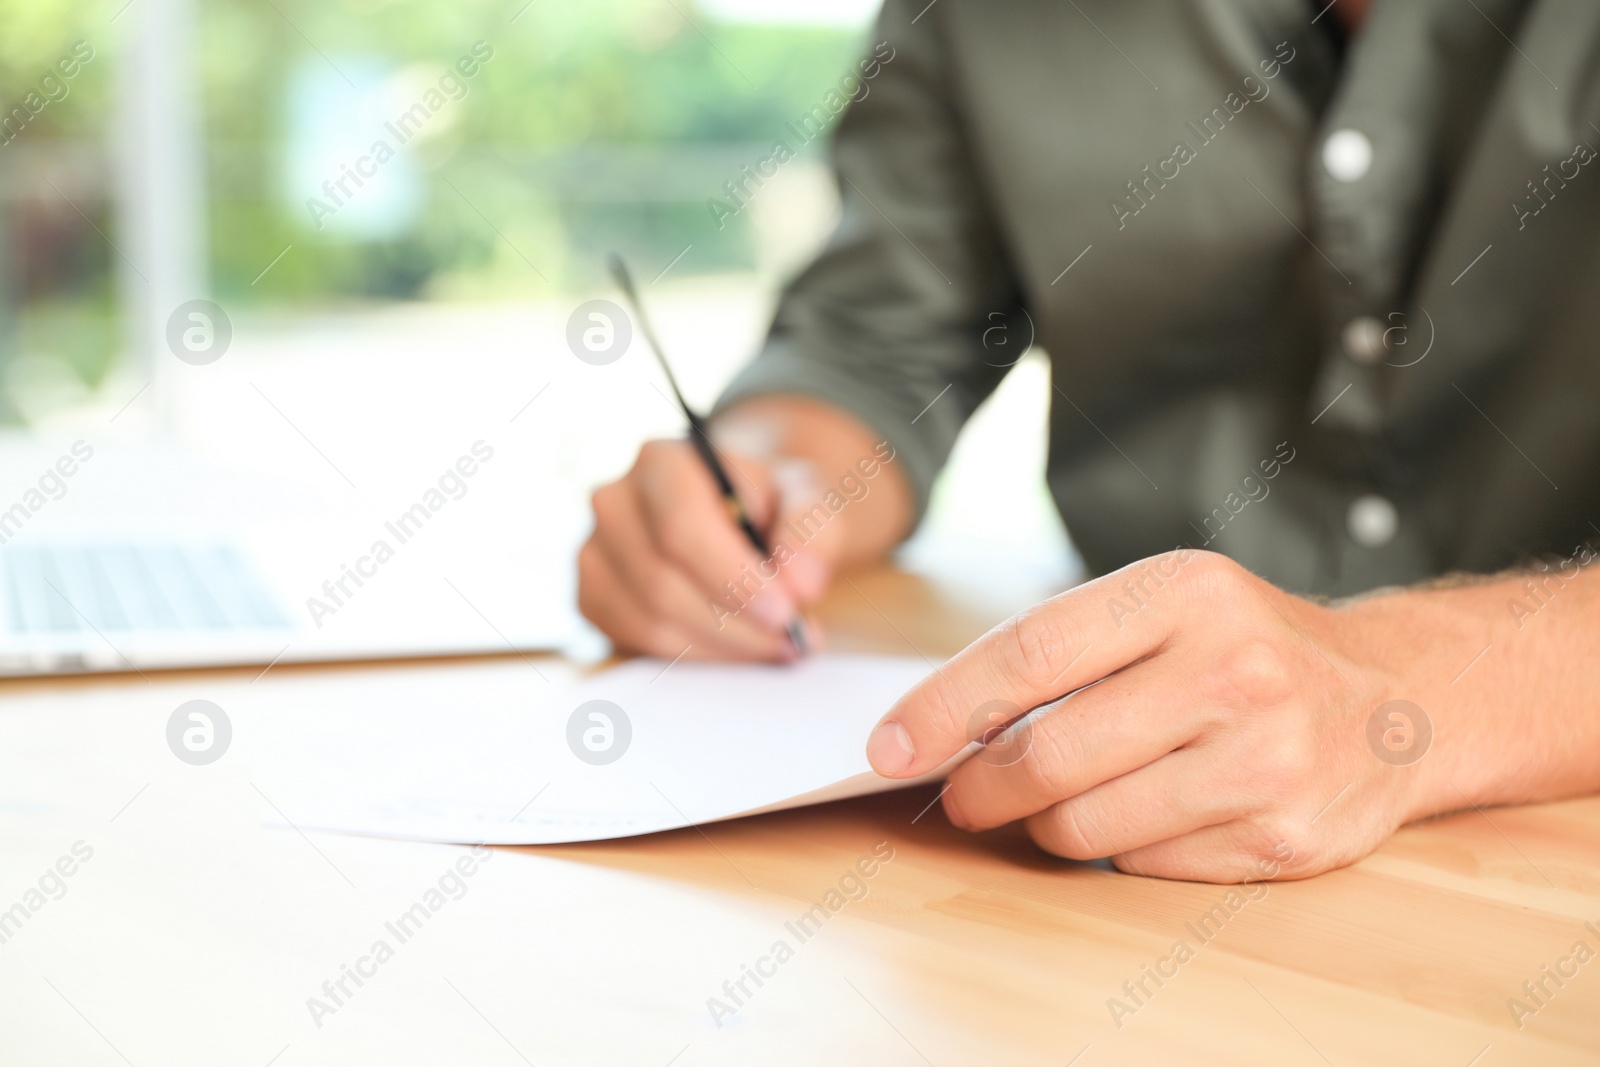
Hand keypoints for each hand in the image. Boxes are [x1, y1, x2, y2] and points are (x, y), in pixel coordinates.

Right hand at [579, 439, 842, 660]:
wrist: (734, 508)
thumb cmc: (766, 504)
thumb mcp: (805, 499)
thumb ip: (811, 533)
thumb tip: (801, 586)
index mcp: (661, 461)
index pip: (681, 528)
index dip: (732, 578)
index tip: (784, 611)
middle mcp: (614, 502)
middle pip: (662, 583)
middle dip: (736, 624)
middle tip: (794, 640)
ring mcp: (594, 552)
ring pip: (652, 622)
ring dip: (724, 646)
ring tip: (778, 643)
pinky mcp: (593, 597)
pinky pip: (640, 644)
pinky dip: (699, 655)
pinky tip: (739, 644)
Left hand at [866, 550, 1428, 882]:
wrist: (1394, 698)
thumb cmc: (1242, 647)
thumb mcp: (1165, 607)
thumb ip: (1062, 652)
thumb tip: (938, 727)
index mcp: (1185, 592)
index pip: (1029, 656)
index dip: (942, 708)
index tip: (885, 748)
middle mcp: (1232, 669)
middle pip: (1049, 754)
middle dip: (981, 786)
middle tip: (962, 795)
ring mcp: (1266, 758)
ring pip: (1086, 825)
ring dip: (1050, 824)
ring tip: (1067, 797)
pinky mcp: (1284, 836)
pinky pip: (1145, 865)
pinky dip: (1122, 848)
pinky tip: (1153, 812)